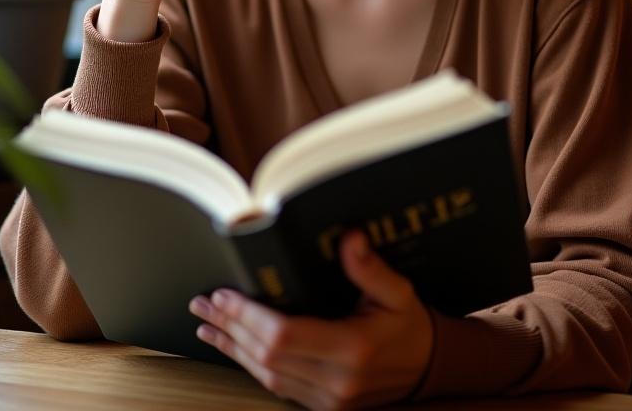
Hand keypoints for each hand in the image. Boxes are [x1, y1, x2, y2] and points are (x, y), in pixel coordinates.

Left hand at [189, 231, 433, 409]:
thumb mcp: (398, 292)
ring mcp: (328, 400)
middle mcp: (336, 382)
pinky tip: (232, 348)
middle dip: (230, 328)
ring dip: (232, 348)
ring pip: (265, 375)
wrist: (428, 368)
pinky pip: (277, 386)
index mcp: (352, 350)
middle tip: (203, 304)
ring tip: (206, 325)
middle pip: (266, 357)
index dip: (249, 316)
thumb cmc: (409, 325)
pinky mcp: (323, 406)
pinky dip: (250, 365)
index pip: (283, 336)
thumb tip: (349, 238)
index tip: (225, 295)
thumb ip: (370, 268)